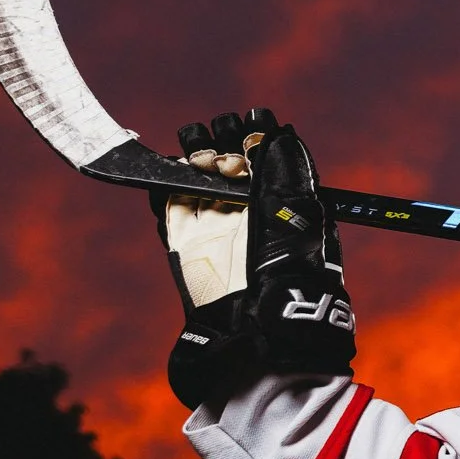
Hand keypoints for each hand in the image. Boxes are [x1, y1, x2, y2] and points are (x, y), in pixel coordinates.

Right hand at [153, 109, 354, 408]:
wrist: (261, 335)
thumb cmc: (291, 280)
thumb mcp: (297, 219)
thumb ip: (284, 174)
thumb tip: (276, 133)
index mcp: (284, 207)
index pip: (265, 159)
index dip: (255, 137)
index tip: (250, 123)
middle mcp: (250, 217)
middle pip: (227, 165)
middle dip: (220, 143)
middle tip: (216, 135)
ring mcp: (215, 231)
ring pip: (196, 181)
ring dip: (191, 158)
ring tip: (193, 143)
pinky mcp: (185, 248)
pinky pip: (169, 210)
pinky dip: (162, 187)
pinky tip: (162, 172)